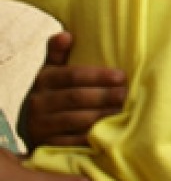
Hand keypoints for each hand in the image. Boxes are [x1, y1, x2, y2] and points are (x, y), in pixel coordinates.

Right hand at [19, 32, 126, 150]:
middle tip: (125, 94)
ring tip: (123, 111)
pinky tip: (108, 133)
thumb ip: (59, 53)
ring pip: (76, 120)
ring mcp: (40, 126)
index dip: (98, 76)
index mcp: (44, 80)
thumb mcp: (53, 71)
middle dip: (104, 96)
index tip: (121, 76)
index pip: (73, 75)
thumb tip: (66, 34)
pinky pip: (71, 141)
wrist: (35, 127)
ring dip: (102, 116)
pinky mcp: (46, 145)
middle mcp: (38, 103)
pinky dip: (91, 137)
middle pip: (76, 98)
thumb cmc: (54, 92)